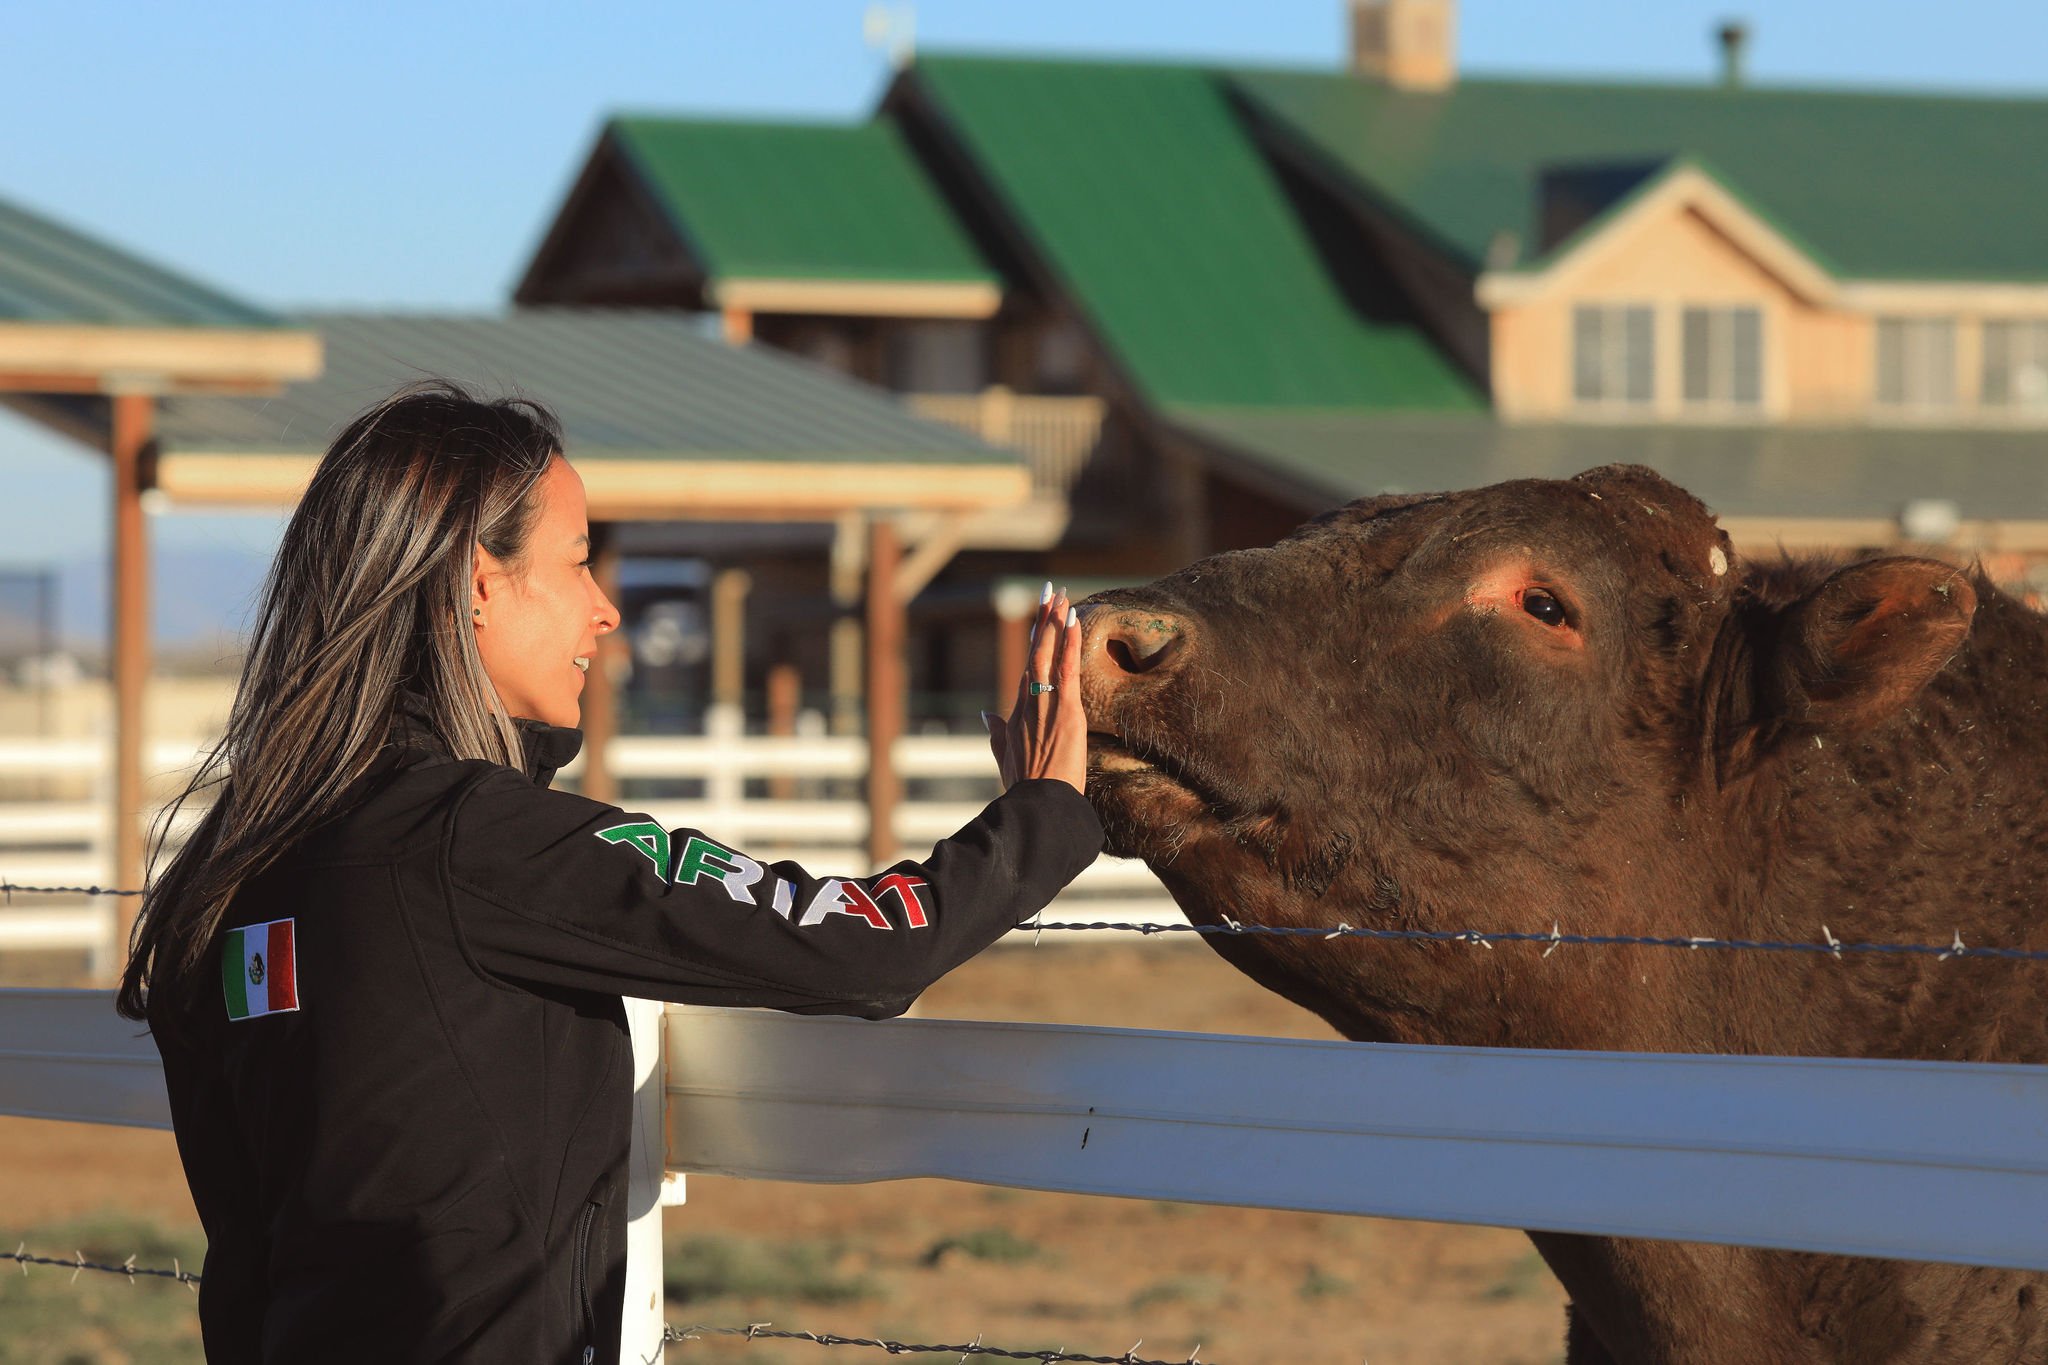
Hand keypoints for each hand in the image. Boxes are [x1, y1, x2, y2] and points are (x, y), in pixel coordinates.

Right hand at [983, 584, 1086, 794]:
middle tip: (1048, 592)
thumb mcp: (1006, 758)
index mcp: (1018, 713)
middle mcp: (1029, 701)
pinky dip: (1069, 642)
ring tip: (1059, 595)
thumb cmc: (1025, 787)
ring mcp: (1046, 703)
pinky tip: (1072, 619)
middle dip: (1042, 620)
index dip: (1034, 643)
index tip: (1039, 620)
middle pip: (1035, 652)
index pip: (1028, 668)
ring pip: (1049, 653)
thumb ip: (996, 734)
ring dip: (1055, 622)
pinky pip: (1068, 668)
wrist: (1037, 803)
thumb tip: (987, 716)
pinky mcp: (1066, 709)